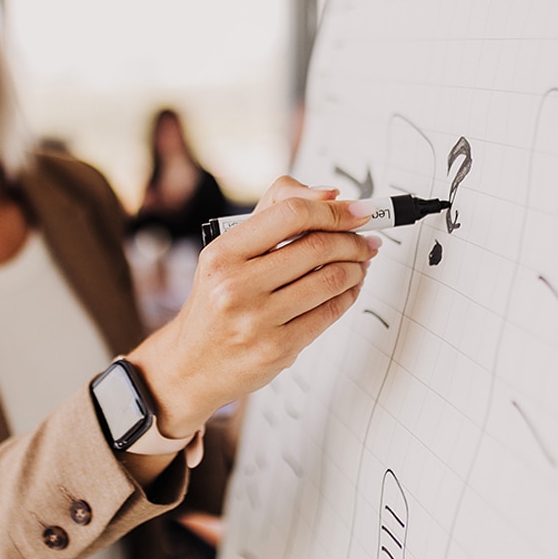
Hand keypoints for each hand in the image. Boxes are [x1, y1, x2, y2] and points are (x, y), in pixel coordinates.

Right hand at [128, 177, 380, 438]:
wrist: (193, 364)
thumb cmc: (216, 302)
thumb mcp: (228, 252)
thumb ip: (272, 214)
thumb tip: (329, 194)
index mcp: (223, 254)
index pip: (290, 214)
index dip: (333, 209)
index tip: (357, 210)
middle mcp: (236, 286)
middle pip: (318, 246)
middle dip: (353, 239)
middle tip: (365, 239)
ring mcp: (257, 321)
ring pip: (331, 280)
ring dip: (358, 267)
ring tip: (361, 262)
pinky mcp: (278, 349)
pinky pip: (330, 313)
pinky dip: (350, 294)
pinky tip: (350, 287)